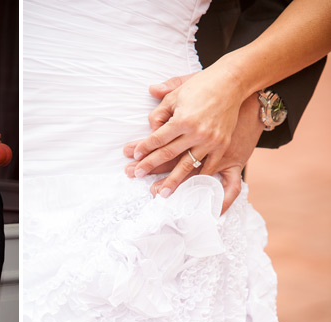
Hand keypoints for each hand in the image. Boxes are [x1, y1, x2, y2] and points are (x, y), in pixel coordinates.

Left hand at [126, 92, 263, 213]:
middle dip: (151, 165)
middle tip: (136, 175)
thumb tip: (149, 125)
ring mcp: (211, 141)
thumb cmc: (201, 86)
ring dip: (173, 180)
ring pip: (187, 166)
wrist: (232, 83)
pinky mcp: (222, 145)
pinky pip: (208, 166)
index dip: (144, 148)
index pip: (158, 138)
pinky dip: (197, 177)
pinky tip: (188, 187)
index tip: (135, 156)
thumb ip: (159, 110)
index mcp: (183, 120)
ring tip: (161, 193)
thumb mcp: (176, 92)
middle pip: (168, 154)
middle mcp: (196, 133)